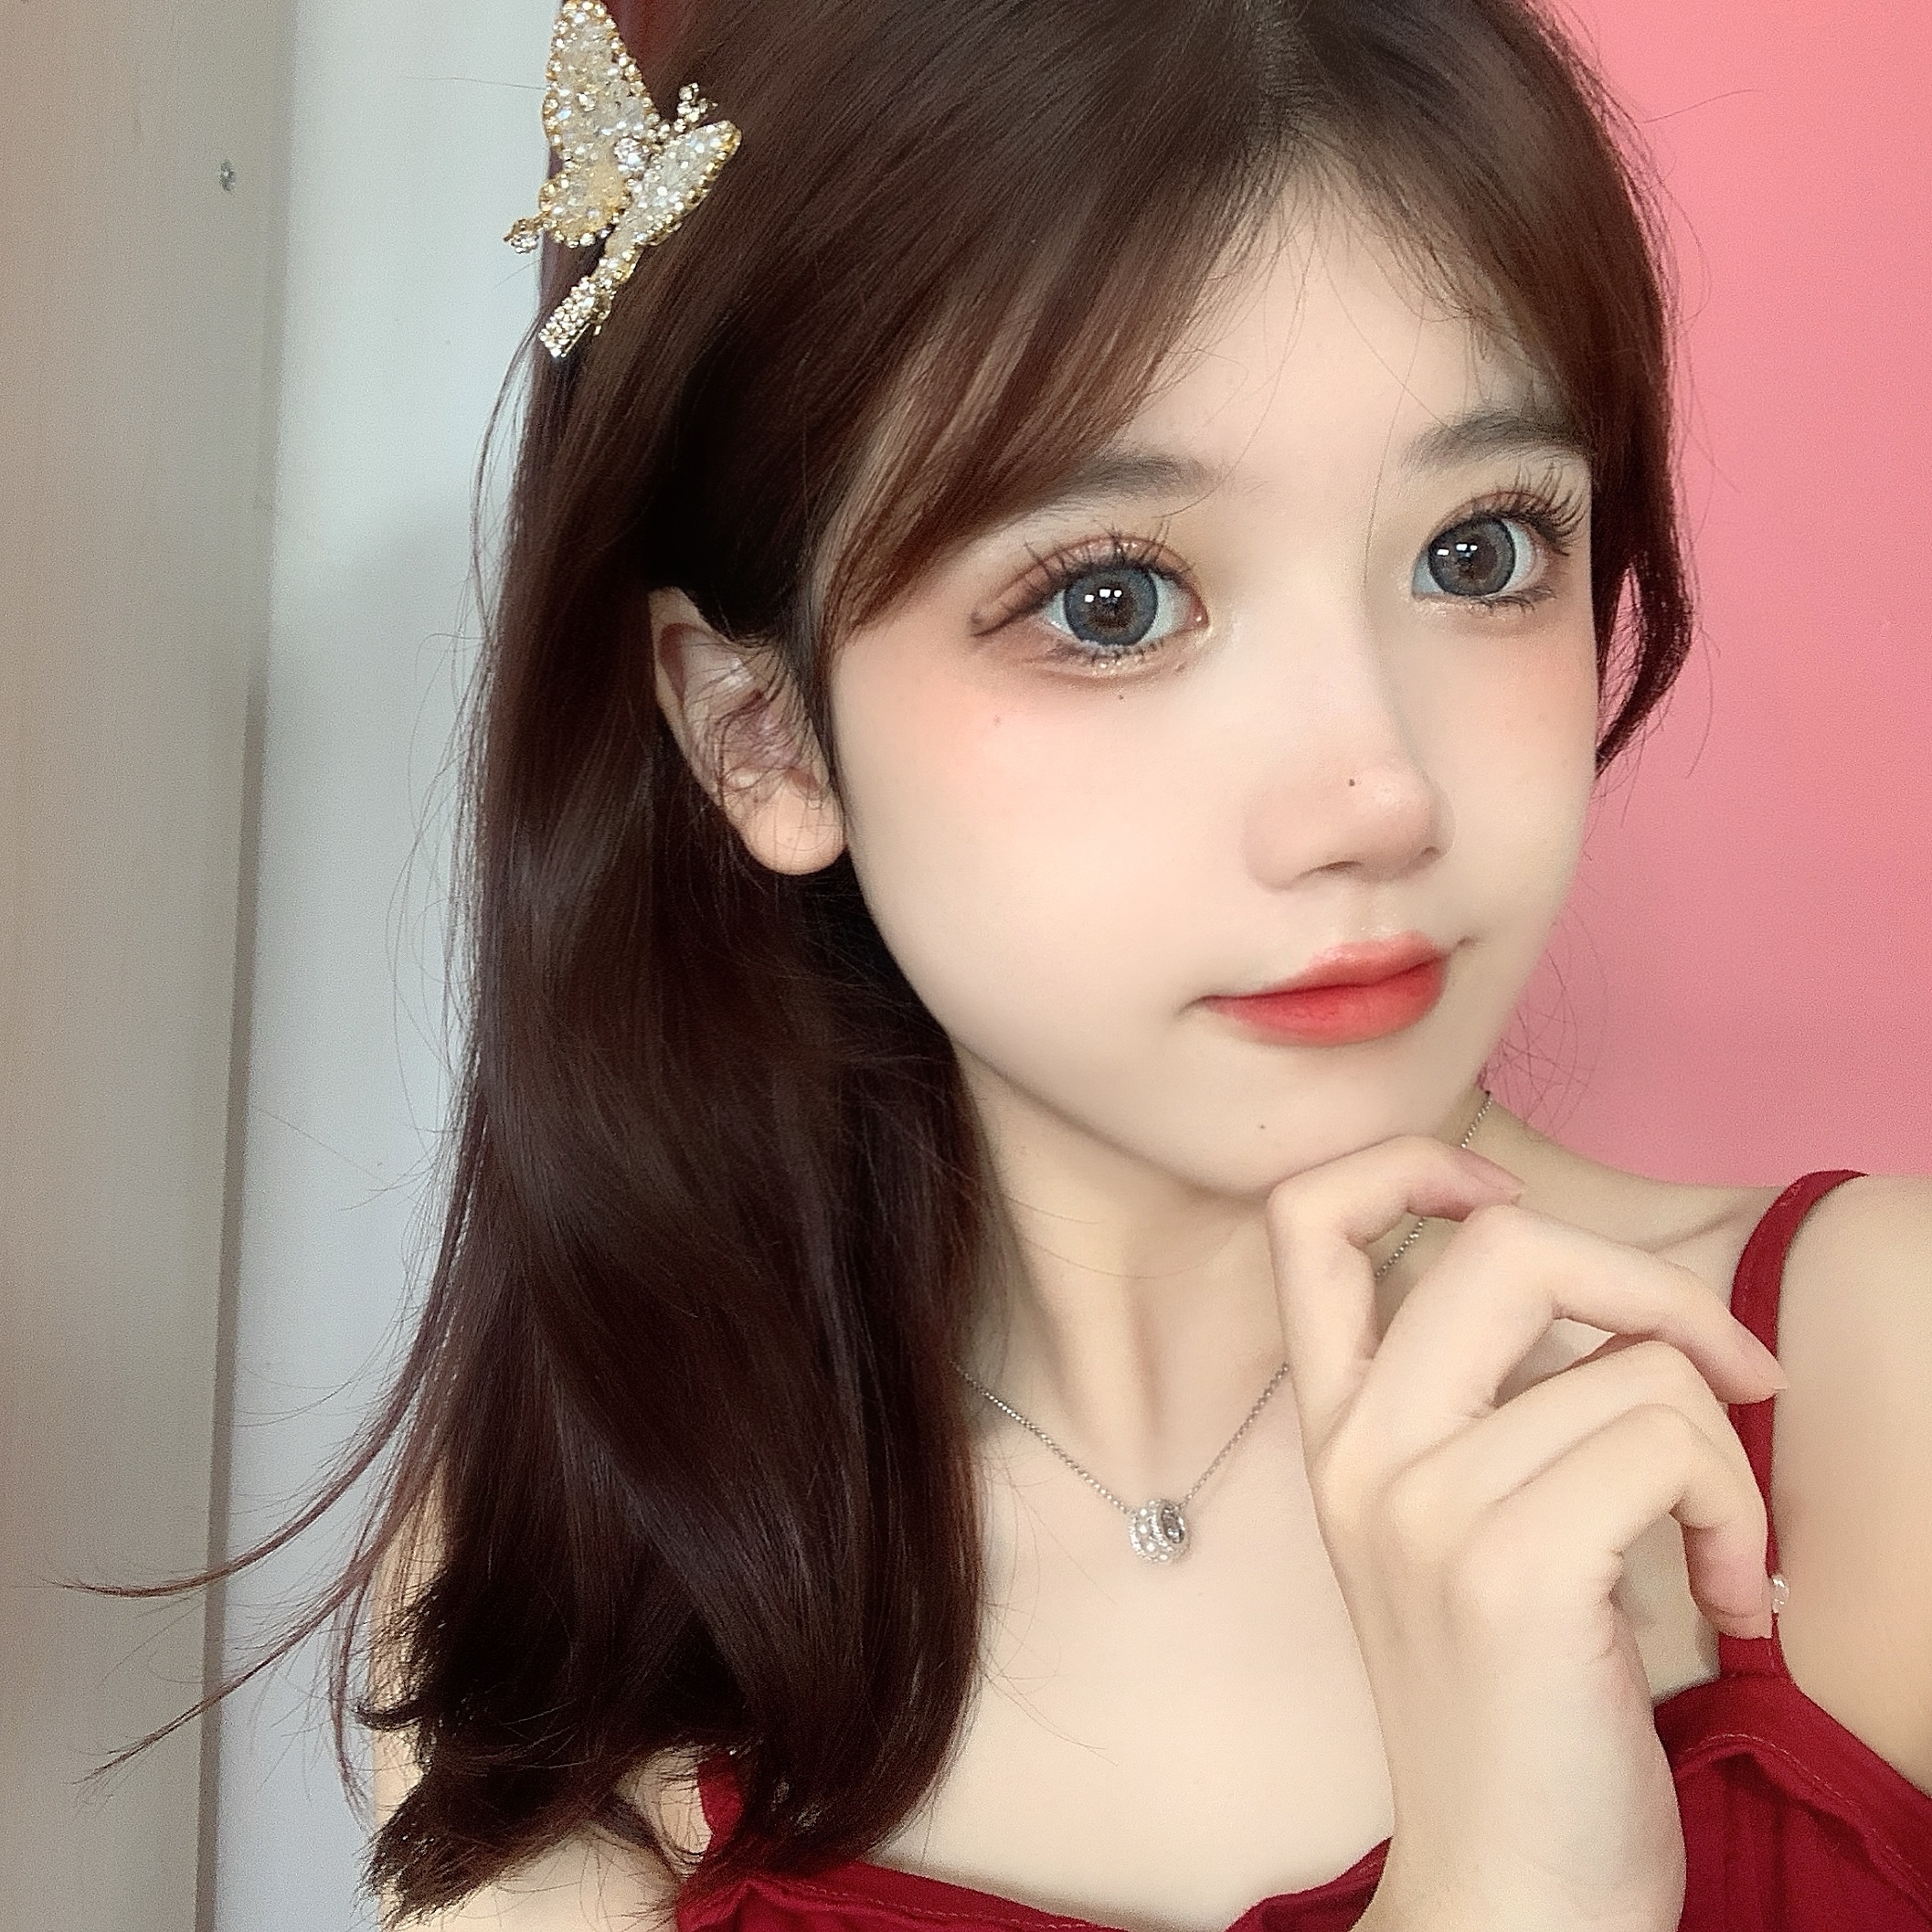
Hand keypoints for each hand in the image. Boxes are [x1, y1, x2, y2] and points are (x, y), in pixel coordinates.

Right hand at [1265, 1137, 1783, 1931]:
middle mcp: (1359, 1455)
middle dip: (1654, 1287)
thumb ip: (1494, 1406)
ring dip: (1726, 1452)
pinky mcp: (1509, 1569)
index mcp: (1338, 1436)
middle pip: (1505, 1242)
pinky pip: (1672, 1448)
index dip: (1409, 1166)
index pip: (1306, 1221)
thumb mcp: (1458, 1535)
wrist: (1509, 1897)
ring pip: (1634, 1363)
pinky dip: (1738, 1514)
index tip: (1497, 1207)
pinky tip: (1729, 1601)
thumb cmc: (1514, 1713)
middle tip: (1727, 1377)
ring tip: (1719, 1548)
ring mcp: (1421, 1508)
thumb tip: (1617, 1312)